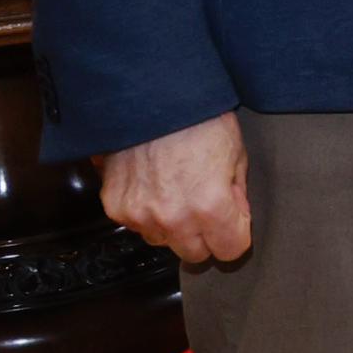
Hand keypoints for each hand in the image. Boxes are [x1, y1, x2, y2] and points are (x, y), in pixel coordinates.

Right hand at [97, 113, 249, 265]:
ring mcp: (140, 214)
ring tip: (177, 192)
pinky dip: (146, 212)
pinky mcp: (116, 206)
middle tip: (206, 209)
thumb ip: (237, 194)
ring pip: (163, 241)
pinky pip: (136, 224)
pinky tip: (153, 185)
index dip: (235, 235)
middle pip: (195, 254)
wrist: (150, 98)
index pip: (230, 250)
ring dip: (173, 226)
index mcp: (210, 207)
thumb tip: (236, 215)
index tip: (234, 222)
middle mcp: (173, 218)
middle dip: (205, 237)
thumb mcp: (236, 154)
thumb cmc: (198, 119)